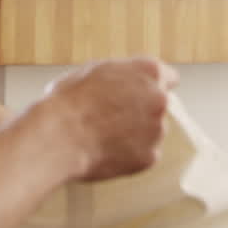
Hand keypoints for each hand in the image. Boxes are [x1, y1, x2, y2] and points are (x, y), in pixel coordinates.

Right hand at [43, 57, 177, 180]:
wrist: (59, 136)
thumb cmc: (69, 102)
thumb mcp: (94, 70)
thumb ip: (121, 75)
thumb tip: (122, 81)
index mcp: (149, 71)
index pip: (168, 77)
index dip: (151, 86)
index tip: (143, 93)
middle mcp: (159, 99)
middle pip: (159, 106)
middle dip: (142, 112)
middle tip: (114, 118)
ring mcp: (157, 130)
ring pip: (152, 133)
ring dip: (137, 135)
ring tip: (106, 137)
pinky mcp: (150, 157)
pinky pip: (144, 155)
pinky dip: (130, 156)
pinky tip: (107, 151)